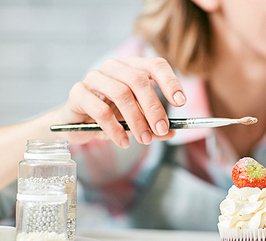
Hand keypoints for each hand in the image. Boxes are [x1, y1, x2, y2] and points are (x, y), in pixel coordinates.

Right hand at [57, 57, 184, 146]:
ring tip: (144, 139)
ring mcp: (94, 77)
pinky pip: (101, 110)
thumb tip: (171, 133)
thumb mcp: (137, 121)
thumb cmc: (112, 116)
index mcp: (132, 68)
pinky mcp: (78, 92)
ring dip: (137, 120)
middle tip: (162, 129)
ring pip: (121, 93)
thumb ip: (154, 126)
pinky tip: (123, 141)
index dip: (170, 81)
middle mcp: (114, 67)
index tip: (181, 102)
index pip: (155, 65)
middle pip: (139, 80)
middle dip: (154, 107)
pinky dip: (116, 129)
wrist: (77, 122)